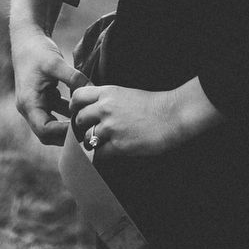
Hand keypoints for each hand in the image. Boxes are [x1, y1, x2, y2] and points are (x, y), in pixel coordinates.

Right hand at [12, 29, 84, 145]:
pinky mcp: (43, 98)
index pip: (44, 130)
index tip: (82, 128)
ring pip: (53, 125)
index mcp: (28, 103)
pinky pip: (56, 112)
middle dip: (66, 135)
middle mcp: (29, 108)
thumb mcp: (56, 63)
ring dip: (69, 125)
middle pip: (47, 134)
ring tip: (89, 123)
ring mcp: (36, 104)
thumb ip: (73, 78)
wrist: (27, 38)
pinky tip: (84, 108)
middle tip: (88, 131)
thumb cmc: (37, 50)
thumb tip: (92, 90)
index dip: (63, 133)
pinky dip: (69, 113)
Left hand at [69, 77, 220, 158]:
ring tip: (103, 143)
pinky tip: (111, 152)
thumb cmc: (154, 104)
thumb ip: (109, 100)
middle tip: (91, 131)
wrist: (172, 114)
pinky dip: (102, 155)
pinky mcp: (119, 145)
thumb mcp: (126, 94)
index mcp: (108, 93)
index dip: (75, 107)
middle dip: (83, 127)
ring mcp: (111, 127)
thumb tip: (94, 110)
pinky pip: (99, 154)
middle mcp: (106, 108)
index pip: (78, 97)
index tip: (79, 113)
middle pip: (79, 120)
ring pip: (87, 138)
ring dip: (92, 143)